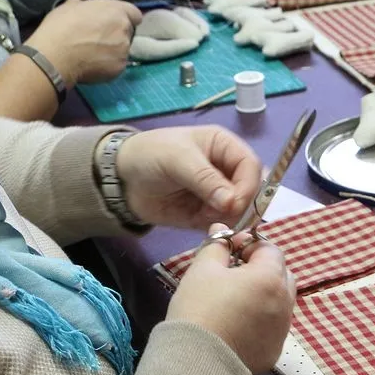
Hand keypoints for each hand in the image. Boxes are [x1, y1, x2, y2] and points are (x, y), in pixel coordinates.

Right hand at [24, 0, 141, 85]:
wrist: (56, 56)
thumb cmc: (61, 27)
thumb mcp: (70, 6)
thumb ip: (85, 6)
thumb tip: (84, 8)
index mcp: (116, 11)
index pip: (134, 14)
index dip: (126, 18)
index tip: (115, 22)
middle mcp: (124, 30)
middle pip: (127, 32)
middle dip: (116, 34)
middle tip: (98, 39)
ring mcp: (124, 51)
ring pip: (122, 50)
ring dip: (112, 51)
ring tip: (92, 54)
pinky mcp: (120, 68)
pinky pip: (116, 65)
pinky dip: (108, 65)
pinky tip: (92, 65)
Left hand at [113, 125, 262, 228]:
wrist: (122, 180)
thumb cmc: (150, 156)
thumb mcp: (178, 160)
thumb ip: (207, 180)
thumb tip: (234, 203)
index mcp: (225, 147)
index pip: (251, 166)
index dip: (249, 185)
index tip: (235, 203)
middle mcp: (227, 170)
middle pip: (252, 190)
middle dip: (241, 204)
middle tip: (221, 213)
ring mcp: (219, 194)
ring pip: (241, 211)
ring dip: (228, 217)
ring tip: (203, 215)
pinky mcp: (209, 215)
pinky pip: (224, 225)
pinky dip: (217, 227)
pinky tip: (198, 220)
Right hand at [168, 225, 296, 373]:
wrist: (196, 361)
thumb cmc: (198, 308)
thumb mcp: (202, 270)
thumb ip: (216, 245)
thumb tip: (221, 229)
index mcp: (270, 278)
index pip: (270, 249)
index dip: (250, 245)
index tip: (228, 250)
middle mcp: (285, 302)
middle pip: (281, 274)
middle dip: (261, 269)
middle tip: (232, 274)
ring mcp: (282, 329)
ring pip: (279, 301)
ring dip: (263, 295)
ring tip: (234, 301)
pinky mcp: (274, 351)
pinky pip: (273, 327)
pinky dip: (261, 321)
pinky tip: (237, 326)